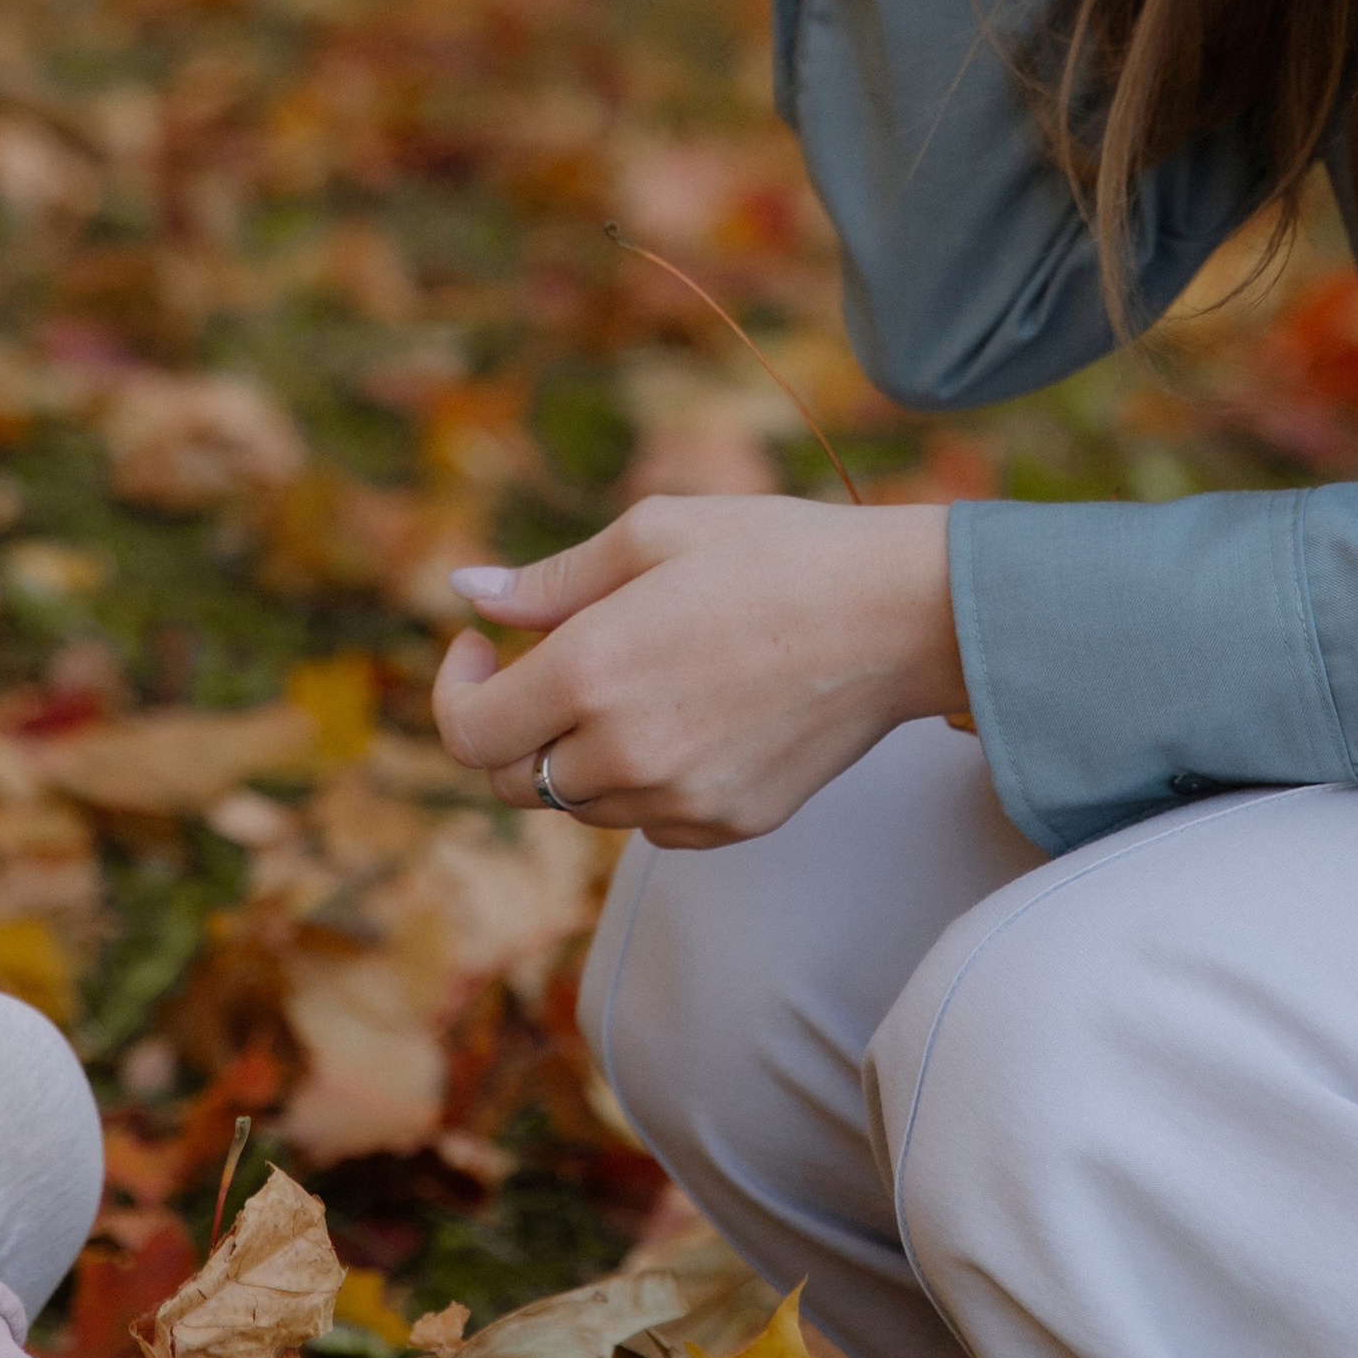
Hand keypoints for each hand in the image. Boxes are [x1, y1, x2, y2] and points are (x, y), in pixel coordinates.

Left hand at [431, 498, 965, 848]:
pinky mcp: (728, 825)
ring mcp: (680, 801)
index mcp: (594, 670)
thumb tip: (466, 592)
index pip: (469, 733)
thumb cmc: (777, 552)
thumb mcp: (655, 532)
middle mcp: (627, 752)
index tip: (480, 645)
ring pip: (581, 804)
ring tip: (635, 676)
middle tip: (544, 663)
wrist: (901, 614)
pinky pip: (647, 822)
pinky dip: (641, 781)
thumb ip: (550, 579)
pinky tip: (688, 715)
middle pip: (514, 783)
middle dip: (509, 726)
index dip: (456, 690)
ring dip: (578, 750)